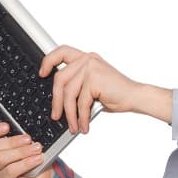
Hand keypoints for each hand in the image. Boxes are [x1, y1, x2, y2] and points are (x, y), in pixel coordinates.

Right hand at [0, 123, 52, 177]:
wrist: (45, 171)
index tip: (6, 127)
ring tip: (36, 149)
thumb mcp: (32, 138)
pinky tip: (37, 159)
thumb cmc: (35, 153)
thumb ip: (25, 131)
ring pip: (0, 158)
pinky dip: (26, 163)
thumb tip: (30, 121)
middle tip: (28, 139)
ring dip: (21, 152)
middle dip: (12, 141)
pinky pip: (11, 170)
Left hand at [39, 45, 171, 133]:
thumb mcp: (93, 85)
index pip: (62, 52)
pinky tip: (84, 125)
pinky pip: (80, 102)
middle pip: (60, 79)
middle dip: (56, 101)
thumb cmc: (117, 94)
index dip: (48, 61)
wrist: (136, 96)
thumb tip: (58, 99)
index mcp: (86, 58)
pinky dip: (81, 117)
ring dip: (69, 114)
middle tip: (56, 116)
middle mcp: (87, 59)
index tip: (42, 74)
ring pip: (69, 93)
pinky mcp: (94, 79)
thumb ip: (77, 85)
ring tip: (73, 126)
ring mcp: (90, 67)